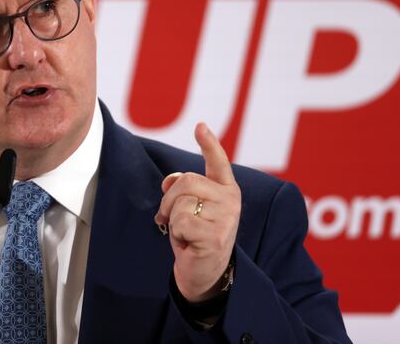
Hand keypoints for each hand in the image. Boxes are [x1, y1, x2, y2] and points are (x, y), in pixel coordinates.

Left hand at [154, 123, 240, 301]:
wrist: (205, 272)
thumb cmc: (195, 235)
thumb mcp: (190, 207)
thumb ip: (184, 189)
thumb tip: (169, 182)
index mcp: (226, 189)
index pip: (218, 162)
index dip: (209, 143)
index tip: (200, 126)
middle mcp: (231, 200)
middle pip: (186, 181)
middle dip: (169, 199)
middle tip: (169, 218)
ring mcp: (226, 218)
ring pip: (181, 203)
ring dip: (172, 219)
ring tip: (184, 233)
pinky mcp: (216, 236)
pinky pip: (180, 222)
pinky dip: (176, 234)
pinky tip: (188, 244)